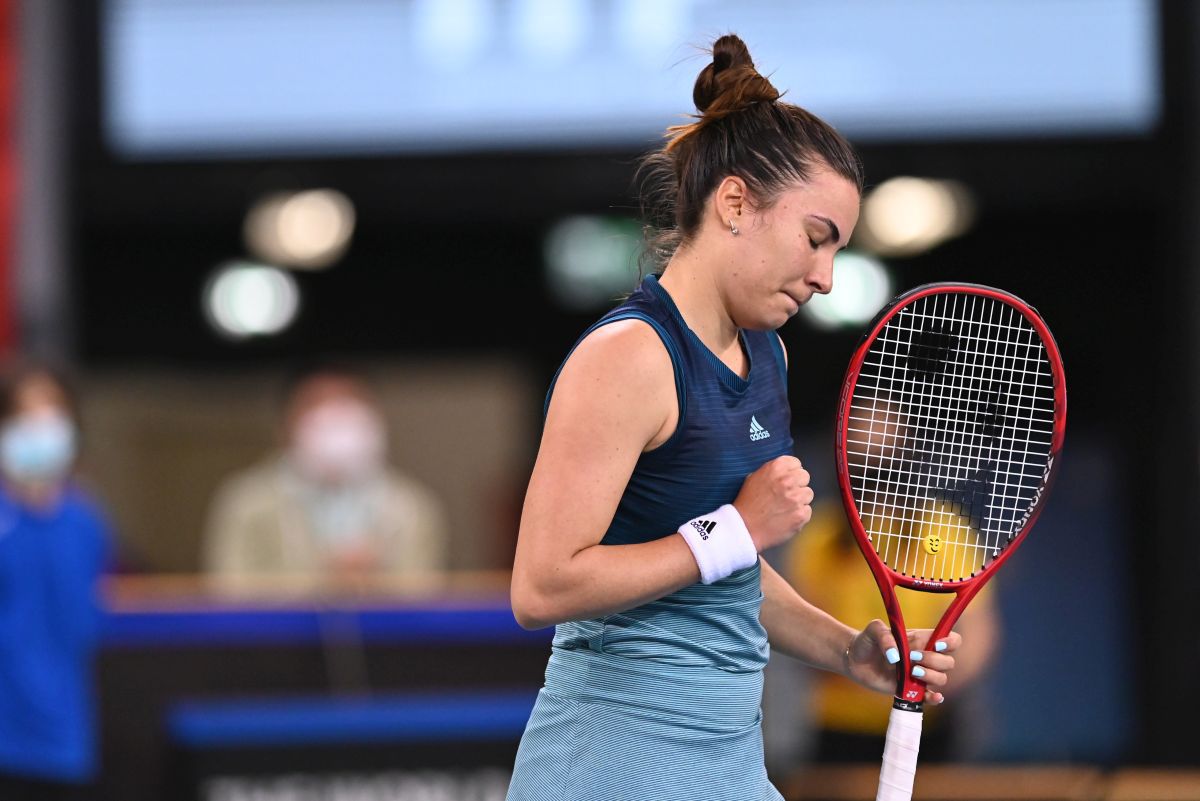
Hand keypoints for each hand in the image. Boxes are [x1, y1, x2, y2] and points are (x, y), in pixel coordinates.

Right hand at [732, 455, 812, 550]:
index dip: (791, 472)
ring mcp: (796, 498)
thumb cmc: (747, 505)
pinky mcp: (801, 514)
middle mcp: (788, 480)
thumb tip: (786, 471)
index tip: (787, 479)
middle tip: (786, 494)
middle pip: (805, 477)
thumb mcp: (754, 478)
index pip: (796, 463)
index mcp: (776, 468)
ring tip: (784, 507)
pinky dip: (799, 515)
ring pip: (808, 494)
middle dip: (797, 484)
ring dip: (800, 500)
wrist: (744, 528)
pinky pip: (807, 510)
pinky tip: (786, 517)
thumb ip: (772, 472)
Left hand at [843, 619, 962, 704]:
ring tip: (911, 671)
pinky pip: (930, 697)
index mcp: (921, 640)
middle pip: (948, 662)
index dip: (950, 642)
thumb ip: (884, 635)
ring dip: (931, 676)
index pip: (950, 639)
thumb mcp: (873, 630)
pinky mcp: (911, 690)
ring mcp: (919, 674)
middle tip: (913, 658)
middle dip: (935, 661)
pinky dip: (934, 698)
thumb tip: (895, 656)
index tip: (936, 644)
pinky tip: (932, 696)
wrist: (854, 660)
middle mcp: (924, 657)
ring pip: (941, 679)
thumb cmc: (866, 641)